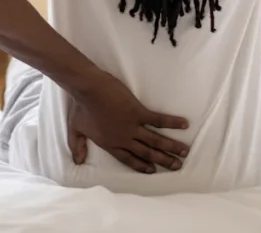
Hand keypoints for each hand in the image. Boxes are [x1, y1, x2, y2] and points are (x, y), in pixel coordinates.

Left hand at [67, 71, 189, 173]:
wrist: (88, 89)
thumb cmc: (81, 107)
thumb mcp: (75, 129)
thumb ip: (77, 146)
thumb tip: (77, 161)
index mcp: (110, 144)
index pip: (128, 159)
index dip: (141, 165)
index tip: (153, 171)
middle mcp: (124, 139)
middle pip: (146, 153)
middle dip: (163, 160)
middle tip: (177, 166)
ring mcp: (133, 126)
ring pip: (156, 140)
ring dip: (171, 147)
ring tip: (185, 152)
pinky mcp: (139, 112)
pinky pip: (158, 120)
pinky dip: (172, 122)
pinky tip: (184, 124)